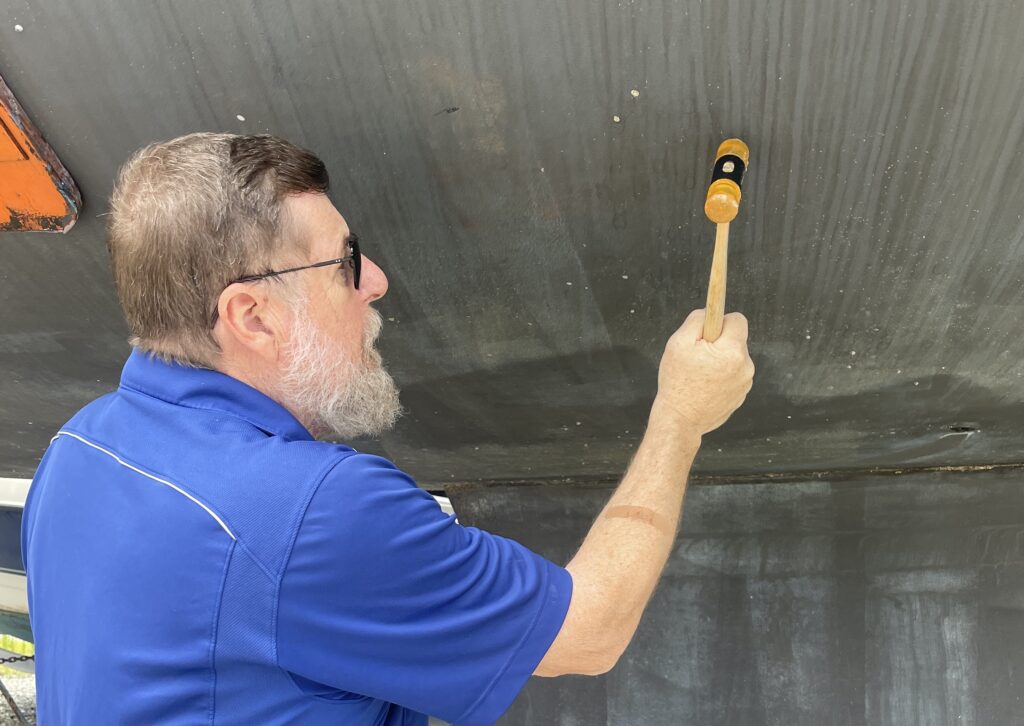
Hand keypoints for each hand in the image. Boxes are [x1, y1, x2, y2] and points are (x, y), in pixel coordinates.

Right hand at [655, 309, 754, 434]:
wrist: (680, 420)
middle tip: (697, 357)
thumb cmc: (677, 382)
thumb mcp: (678, 343)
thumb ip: (697, 320)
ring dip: (719, 360)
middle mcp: (745, 367)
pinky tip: (705, 387)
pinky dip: (721, 376)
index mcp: (733, 351)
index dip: (721, 320)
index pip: (738, 320)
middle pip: (735, 340)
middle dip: (718, 343)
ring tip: (699, 375)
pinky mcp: (741, 395)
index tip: (709, 328)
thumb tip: (710, 312)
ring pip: (734, 358)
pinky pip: (733, 375)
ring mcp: (745, 383)